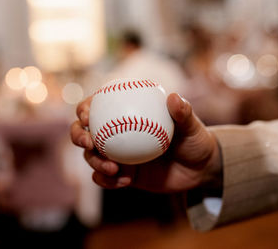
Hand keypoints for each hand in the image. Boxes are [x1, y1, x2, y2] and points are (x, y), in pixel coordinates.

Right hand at [70, 93, 221, 192]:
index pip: (98, 107)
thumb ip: (182, 113)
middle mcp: (117, 133)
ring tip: (113, 168)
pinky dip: (108, 181)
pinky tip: (122, 181)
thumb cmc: (194, 141)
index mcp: (127, 115)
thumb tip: (173, 97)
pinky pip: (106, 179)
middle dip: (78, 136)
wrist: (199, 171)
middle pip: (85, 132)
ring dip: (95, 162)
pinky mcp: (122, 175)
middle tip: (90, 143)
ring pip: (92, 157)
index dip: (85, 108)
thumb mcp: (192, 127)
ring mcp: (118, 155)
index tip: (87, 115)